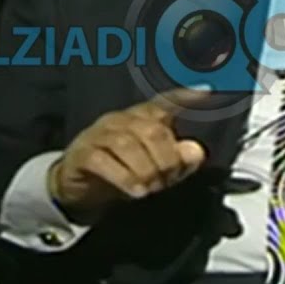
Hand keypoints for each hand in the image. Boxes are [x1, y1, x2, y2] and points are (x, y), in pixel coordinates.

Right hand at [47, 87, 209, 221]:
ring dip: (146, 170)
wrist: (78, 187)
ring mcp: (99, 134)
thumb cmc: (120, 170)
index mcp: (141, 117)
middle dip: (166, 158)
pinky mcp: (83, 154)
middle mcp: (120, 120)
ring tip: (152, 188)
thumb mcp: (154, 168)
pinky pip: (103, 161)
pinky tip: (136, 191)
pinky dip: (124, 177)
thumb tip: (196, 152)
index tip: (206, 92)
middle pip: (151, 130)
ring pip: (128, 144)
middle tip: (168, 180)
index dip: (184, 97)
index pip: (164, 102)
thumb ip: (178, 160)